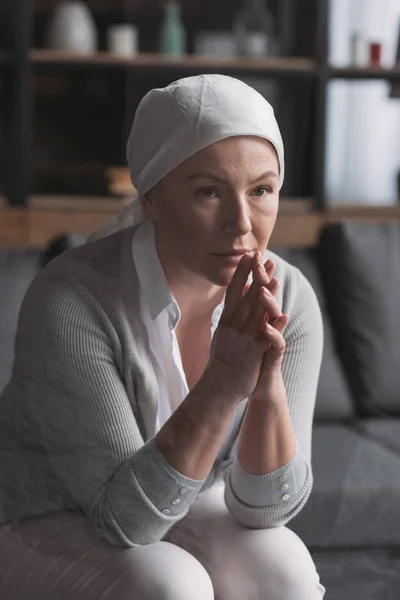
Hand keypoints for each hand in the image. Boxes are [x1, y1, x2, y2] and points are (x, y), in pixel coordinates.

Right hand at [201, 252, 282, 403]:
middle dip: (255, 277)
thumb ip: (230, 314)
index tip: (248, 256)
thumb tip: (235, 295)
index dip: (241, 273)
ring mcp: (243, 340)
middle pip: (245, 297)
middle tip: (263, 257)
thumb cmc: (222, 360)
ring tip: (275, 278)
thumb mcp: (222, 333)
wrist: (218, 387)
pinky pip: (265, 337)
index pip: (233, 292)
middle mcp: (233, 327)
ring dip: (266, 295)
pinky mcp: (253, 354)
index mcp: (225, 321)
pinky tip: (282, 314)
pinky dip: (274, 326)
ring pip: (256, 314)